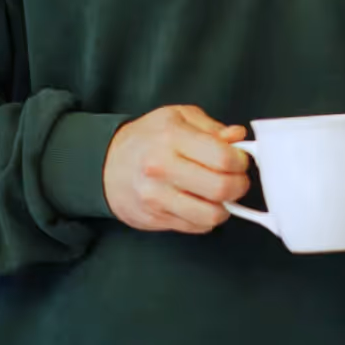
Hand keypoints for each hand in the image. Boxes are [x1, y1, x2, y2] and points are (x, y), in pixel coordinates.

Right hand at [102, 104, 249, 232]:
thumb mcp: (177, 117)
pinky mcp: (154, 219)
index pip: (223, 158)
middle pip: (221, 188)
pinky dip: (206, 218)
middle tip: (236, 179)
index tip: (239, 160)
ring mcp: (156, 197)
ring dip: (224, 207)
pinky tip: (199, 203)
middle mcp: (161, 169)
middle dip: (239, 185)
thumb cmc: (145, 138)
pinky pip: (196, 227)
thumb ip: (211, 127)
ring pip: (211, 215)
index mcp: (171, 138)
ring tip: (218, 194)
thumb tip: (238, 137)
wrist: (104, 165)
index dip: (241, 161)